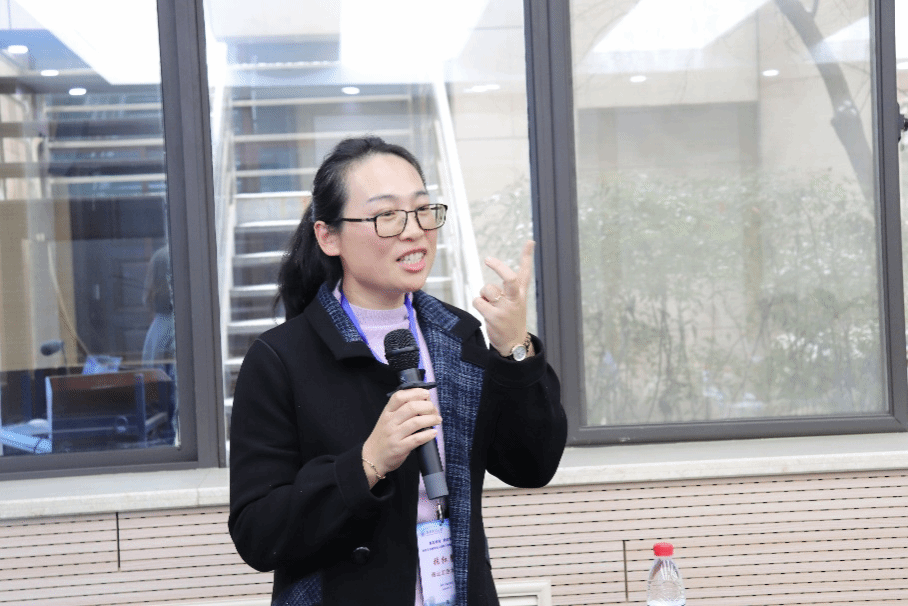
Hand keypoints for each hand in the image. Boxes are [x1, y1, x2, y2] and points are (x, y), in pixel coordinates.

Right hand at [362, 388, 440, 486]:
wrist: (372, 457)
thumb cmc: (383, 437)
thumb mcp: (387, 420)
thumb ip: (401, 410)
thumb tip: (423, 401)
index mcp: (387, 412)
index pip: (400, 396)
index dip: (415, 392)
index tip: (426, 394)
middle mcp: (390, 422)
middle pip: (411, 407)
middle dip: (427, 406)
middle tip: (435, 410)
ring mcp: (394, 435)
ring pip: (416, 422)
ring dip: (431, 419)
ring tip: (437, 420)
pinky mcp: (399, 448)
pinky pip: (417, 439)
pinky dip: (428, 434)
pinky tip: (433, 432)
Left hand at [472, 240, 534, 356]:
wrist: (514, 344)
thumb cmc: (512, 318)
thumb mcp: (517, 301)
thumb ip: (511, 286)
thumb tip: (495, 275)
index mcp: (520, 293)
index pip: (526, 272)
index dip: (527, 256)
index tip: (530, 242)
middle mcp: (515, 299)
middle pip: (508, 278)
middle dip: (498, 267)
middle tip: (488, 259)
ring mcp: (505, 308)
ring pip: (486, 289)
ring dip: (483, 295)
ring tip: (490, 305)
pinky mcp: (494, 317)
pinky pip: (478, 301)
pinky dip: (478, 304)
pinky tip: (486, 312)